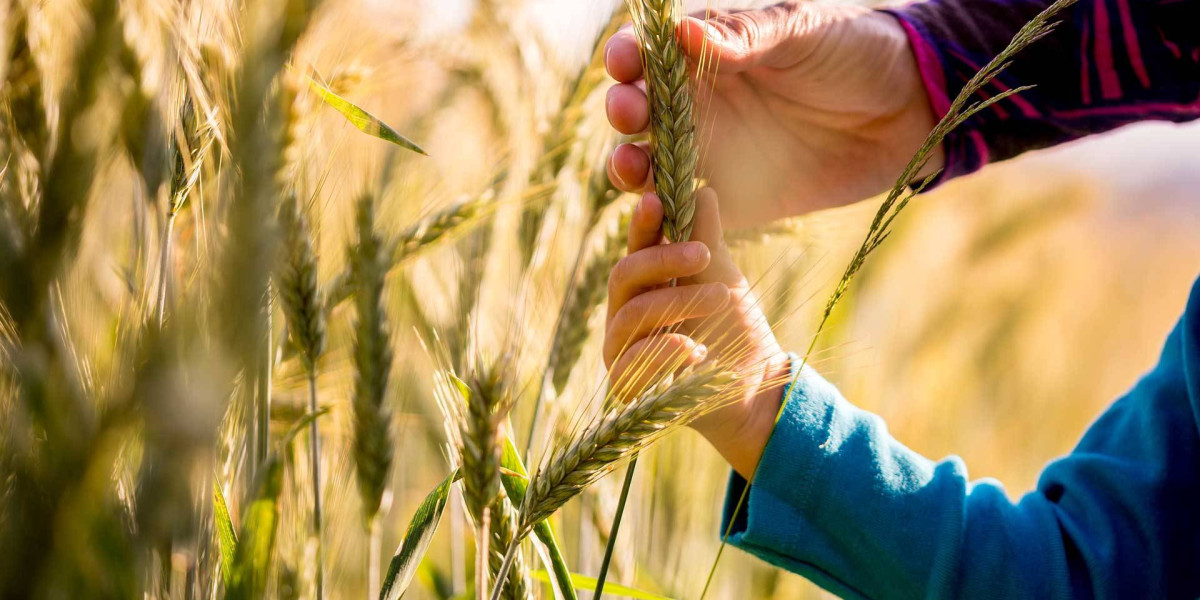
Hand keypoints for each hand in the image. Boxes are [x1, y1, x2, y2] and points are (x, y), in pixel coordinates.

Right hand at [604, 188, 789, 476]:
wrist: (755, 387)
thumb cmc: (735, 329)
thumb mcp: (724, 276)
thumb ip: (707, 238)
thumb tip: (703, 190)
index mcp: (644, 283)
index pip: (635, 246)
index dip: (642, 224)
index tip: (659, 200)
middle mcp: (624, 312)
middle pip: (624, 275)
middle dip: (664, 260)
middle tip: (705, 253)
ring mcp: (621, 349)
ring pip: (632, 314)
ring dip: (678, 301)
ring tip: (721, 299)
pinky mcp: (626, 385)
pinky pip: (632, 362)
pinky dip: (666, 351)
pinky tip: (697, 350)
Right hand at [605, 3, 940, 228]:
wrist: (905, 111)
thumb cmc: (852, 53)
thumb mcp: (800, 34)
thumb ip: (745, 38)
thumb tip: (683, 32)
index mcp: (705, 56)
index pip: (648, 56)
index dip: (627, 59)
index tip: (626, 65)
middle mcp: (697, 105)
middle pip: (636, 111)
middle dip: (623, 111)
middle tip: (630, 114)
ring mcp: (711, 153)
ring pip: (647, 165)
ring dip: (629, 166)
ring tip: (632, 168)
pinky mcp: (731, 200)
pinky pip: (684, 212)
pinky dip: (666, 216)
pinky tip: (664, 211)